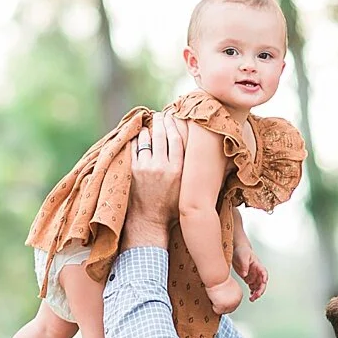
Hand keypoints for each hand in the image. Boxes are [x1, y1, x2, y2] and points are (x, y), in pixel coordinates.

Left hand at [122, 109, 187, 247]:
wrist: (149, 222)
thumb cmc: (171, 208)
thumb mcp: (187, 189)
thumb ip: (192, 172)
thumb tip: (204, 156)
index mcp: (178, 169)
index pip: (176, 138)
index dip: (174, 124)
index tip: (174, 116)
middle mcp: (162, 166)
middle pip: (162, 135)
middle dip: (161, 121)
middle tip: (161, 114)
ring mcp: (145, 168)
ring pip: (146, 140)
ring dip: (148, 129)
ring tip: (150, 124)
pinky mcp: (132, 171)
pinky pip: (133, 149)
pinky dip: (136, 140)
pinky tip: (138, 136)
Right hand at [205, 275, 242, 314]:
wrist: (217, 278)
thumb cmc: (221, 279)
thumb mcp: (230, 286)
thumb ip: (230, 293)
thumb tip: (227, 297)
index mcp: (239, 295)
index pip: (234, 305)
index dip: (227, 303)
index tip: (222, 301)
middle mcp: (236, 300)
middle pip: (229, 310)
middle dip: (223, 306)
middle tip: (217, 301)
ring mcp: (230, 304)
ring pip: (223, 311)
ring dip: (218, 306)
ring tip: (215, 299)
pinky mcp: (222, 306)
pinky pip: (217, 311)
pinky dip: (214, 307)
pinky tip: (213, 300)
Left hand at [233, 244, 268, 300]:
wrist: (238, 250)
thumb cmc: (242, 251)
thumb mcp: (243, 256)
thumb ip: (244, 265)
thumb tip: (245, 274)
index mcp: (257, 265)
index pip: (263, 272)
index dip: (264, 278)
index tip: (264, 282)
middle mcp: (257, 271)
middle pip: (262, 282)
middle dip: (260, 290)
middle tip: (256, 296)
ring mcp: (253, 275)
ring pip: (257, 286)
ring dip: (256, 293)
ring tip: (252, 299)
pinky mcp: (248, 278)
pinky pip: (252, 286)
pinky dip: (252, 291)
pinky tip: (251, 296)